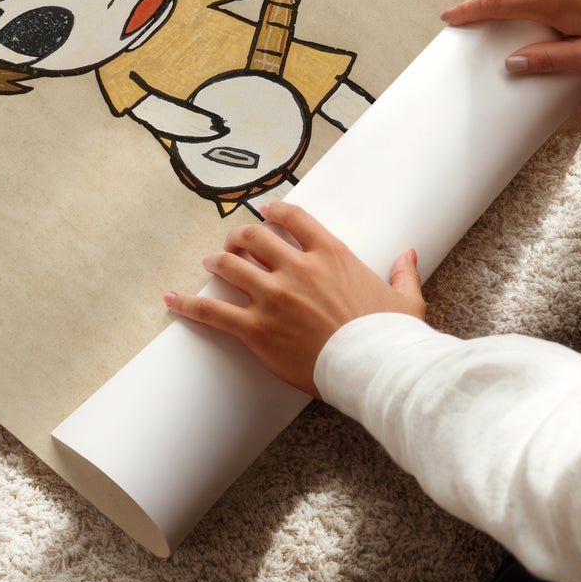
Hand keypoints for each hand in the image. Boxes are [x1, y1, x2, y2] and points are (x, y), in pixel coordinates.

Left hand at [162, 200, 424, 396]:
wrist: (378, 370)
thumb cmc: (392, 337)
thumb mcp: (405, 299)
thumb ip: (403, 272)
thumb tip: (409, 254)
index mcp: (331, 254)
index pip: (292, 218)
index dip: (273, 211)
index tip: (265, 211)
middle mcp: (297, 268)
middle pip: (254, 237)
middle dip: (239, 236)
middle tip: (233, 243)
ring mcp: (274, 297)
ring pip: (231, 266)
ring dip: (216, 261)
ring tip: (209, 263)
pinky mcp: (257, 329)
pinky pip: (213, 312)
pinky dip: (189, 304)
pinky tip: (172, 299)